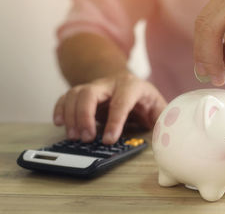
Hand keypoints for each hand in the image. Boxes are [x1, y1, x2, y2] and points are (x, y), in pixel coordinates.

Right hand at [52, 71, 166, 143]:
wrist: (131, 85)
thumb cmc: (146, 100)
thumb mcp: (159, 107)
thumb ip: (162, 119)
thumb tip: (164, 134)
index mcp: (132, 86)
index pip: (121, 102)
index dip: (114, 122)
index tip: (109, 140)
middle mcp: (110, 83)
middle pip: (90, 93)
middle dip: (85, 116)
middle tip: (86, 139)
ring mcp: (94, 86)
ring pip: (75, 94)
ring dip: (71, 116)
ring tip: (74, 137)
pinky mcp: (82, 93)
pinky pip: (66, 97)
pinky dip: (59, 109)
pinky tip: (59, 123)